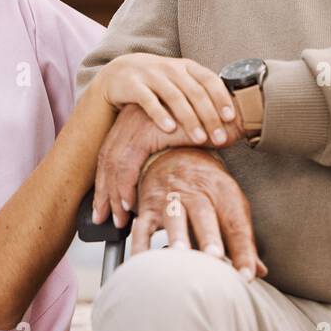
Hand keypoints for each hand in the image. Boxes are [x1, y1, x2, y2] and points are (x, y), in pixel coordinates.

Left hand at [92, 103, 245, 225]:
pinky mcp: (147, 130)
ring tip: (119, 218)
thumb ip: (162, 157)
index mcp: (134, 120)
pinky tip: (130, 204)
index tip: (104, 206)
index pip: (112, 155)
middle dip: (104, 192)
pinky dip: (126, 186)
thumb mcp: (178, 142)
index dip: (107, 182)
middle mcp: (130, 119)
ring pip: (113, 164)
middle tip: (102, 218)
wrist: (228, 112)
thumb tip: (152, 187)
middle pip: (107, 160)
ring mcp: (136, 122)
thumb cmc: (208, 128)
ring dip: (114, 195)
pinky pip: (128, 164)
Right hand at [95, 53, 237, 140]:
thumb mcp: (179, 80)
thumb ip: (199, 91)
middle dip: (210, 116)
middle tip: (219, 138)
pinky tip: (169, 129)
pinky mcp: (133, 84)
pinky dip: (160, 114)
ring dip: (190, 119)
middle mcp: (171, 68)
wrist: (119, 72)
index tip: (231, 118)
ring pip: (175, 97)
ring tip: (199, 139)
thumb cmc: (157, 82)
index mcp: (186, 66)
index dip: (221, 98)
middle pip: (195, 92)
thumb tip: (229, 115)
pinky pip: (148, 100)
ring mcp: (151, 75)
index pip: (209, 80)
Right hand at [131, 148, 266, 280]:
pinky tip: (142, 262)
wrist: (176, 154)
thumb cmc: (208, 188)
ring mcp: (170, 198)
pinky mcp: (149, 206)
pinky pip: (142, 226)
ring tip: (180, 254)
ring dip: (177, 235)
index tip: (247, 275)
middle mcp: (197, 192)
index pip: (236, 223)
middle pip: (204, 213)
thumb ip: (242, 240)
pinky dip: (140, 244)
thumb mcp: (230, 204)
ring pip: (173, 216)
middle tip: (215, 257)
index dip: (244, 250)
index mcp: (224, 191)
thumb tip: (258, 272)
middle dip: (209, 236)